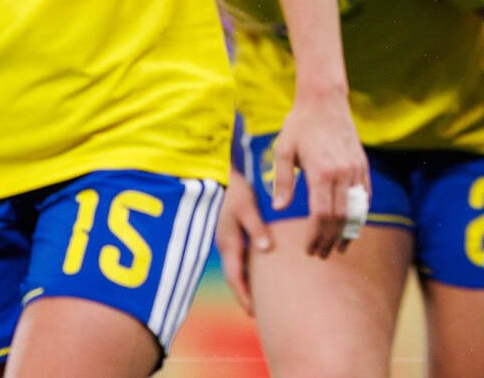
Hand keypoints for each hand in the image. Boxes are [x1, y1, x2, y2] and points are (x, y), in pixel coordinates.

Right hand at [215, 169, 273, 314]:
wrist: (217, 171)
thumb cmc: (233, 187)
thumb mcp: (245, 206)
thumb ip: (255, 228)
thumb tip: (265, 250)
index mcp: (228, 243)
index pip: (235, 278)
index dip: (243, 296)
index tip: (254, 313)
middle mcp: (225, 244)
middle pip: (235, 276)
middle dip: (245, 294)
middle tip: (259, 311)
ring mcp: (226, 237)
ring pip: (236, 266)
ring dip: (246, 281)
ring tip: (261, 294)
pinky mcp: (229, 230)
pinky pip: (238, 254)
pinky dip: (247, 265)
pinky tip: (259, 266)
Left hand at [273, 90, 368, 257]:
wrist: (325, 100)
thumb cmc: (300, 125)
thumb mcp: (283, 150)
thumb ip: (283, 181)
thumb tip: (279, 208)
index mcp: (322, 172)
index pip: (322, 215)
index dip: (316, 236)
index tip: (309, 249)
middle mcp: (342, 173)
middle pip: (340, 218)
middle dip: (330, 240)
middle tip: (321, 254)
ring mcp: (356, 169)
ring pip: (357, 209)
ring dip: (348, 232)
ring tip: (339, 247)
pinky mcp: (362, 164)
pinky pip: (365, 195)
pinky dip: (360, 214)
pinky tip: (352, 225)